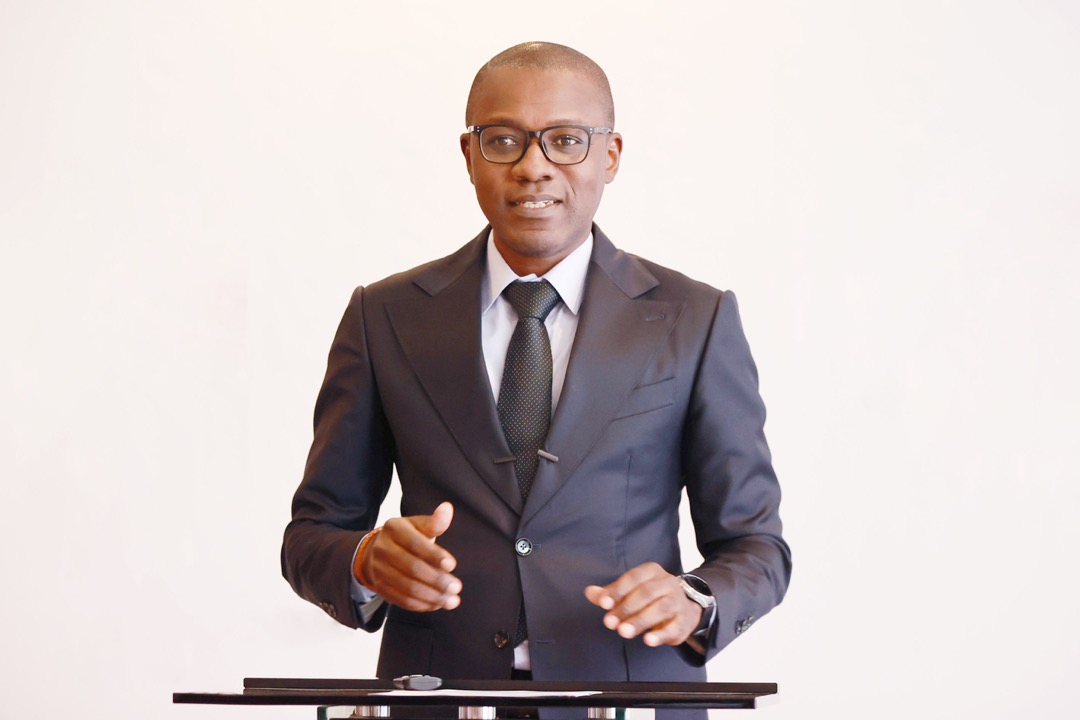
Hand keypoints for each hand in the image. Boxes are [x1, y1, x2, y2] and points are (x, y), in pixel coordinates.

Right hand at [355, 502, 461, 611]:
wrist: (377, 550)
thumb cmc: (407, 536)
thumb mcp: (418, 525)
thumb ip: (434, 522)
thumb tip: (447, 509)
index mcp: (394, 529)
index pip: (415, 544)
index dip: (434, 556)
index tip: (452, 565)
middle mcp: (382, 549)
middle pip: (412, 569)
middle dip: (437, 580)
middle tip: (457, 587)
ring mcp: (379, 570)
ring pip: (408, 588)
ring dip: (432, 596)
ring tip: (452, 600)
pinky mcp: (381, 588)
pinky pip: (402, 601)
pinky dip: (422, 605)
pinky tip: (437, 604)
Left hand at [584, 562, 702, 646]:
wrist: (684, 608)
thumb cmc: (651, 598)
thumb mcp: (630, 591)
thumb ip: (609, 593)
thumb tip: (589, 592)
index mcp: (652, 571)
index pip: (634, 578)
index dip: (618, 590)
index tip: (604, 604)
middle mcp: (667, 583)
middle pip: (646, 593)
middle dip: (626, 608)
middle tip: (609, 623)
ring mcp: (678, 601)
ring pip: (661, 608)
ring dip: (640, 621)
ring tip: (623, 632)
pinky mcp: (684, 621)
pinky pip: (673, 627)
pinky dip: (660, 635)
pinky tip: (648, 640)